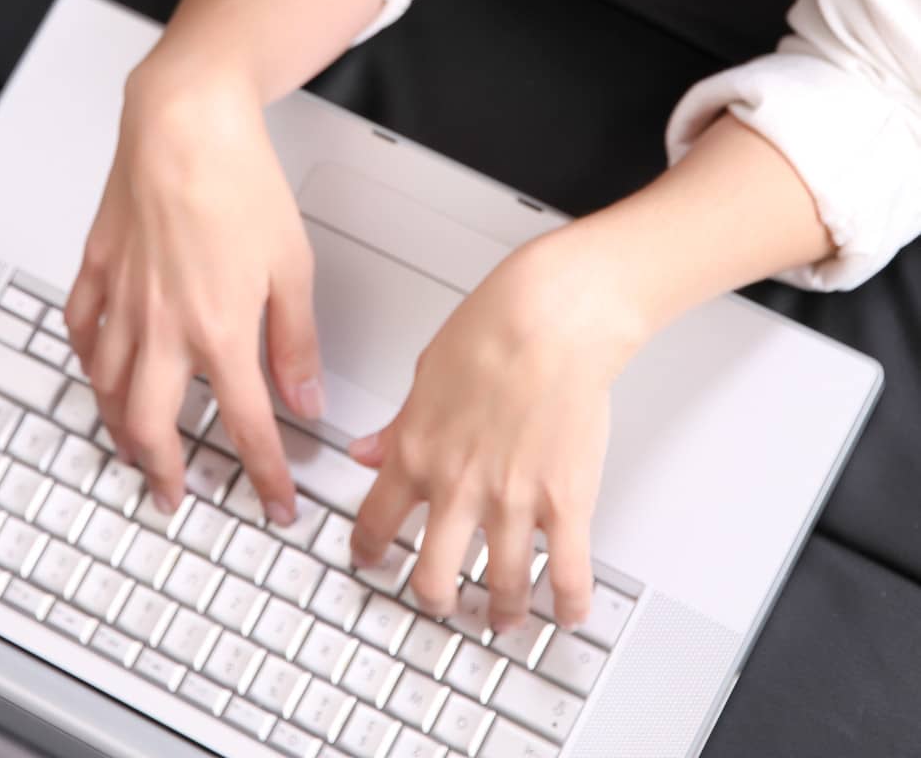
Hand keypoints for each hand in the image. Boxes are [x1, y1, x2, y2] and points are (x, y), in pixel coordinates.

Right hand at [63, 49, 323, 521]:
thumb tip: (306, 397)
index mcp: (219, 331)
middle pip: (154, 426)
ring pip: (107, 388)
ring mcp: (123, 299)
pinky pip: (80, 329)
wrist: (185, 122)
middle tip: (177, 495)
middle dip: (167, 474)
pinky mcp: (98, 267)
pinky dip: (86, 361)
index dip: (264, 475)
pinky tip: (95, 367)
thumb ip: (297, 342)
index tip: (275, 500)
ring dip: (120, 429)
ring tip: (133, 448)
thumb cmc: (238, 179)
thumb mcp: (293, 266)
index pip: (246, 426)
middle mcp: (163, 325)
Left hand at [345, 228, 644, 632]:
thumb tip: (366, 451)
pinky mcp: (566, 501)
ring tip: (504, 617)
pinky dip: (568, 604)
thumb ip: (397, 426)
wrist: (550, 317)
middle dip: (435, 600)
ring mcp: (513, 501)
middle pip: (432, 580)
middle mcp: (459, 487)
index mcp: (416, 453)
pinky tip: (566, 610)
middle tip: (443, 602)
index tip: (373, 562)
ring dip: (501, 612)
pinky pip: (568, 574)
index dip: (369, 553)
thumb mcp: (425, 376)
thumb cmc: (493, 329)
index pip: (374, 525)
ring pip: (501, 588)